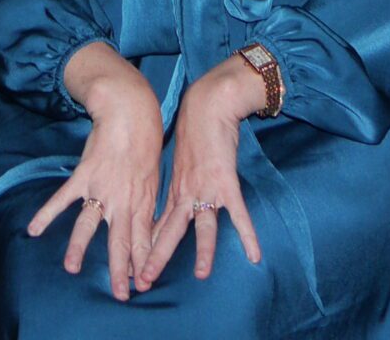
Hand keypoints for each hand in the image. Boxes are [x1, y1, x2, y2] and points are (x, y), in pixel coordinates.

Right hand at [33, 51, 163, 301]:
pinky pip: (63, 198)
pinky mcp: (84, 176)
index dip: (143, 263)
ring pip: (90, 224)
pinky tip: (33, 228)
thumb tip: (146, 234)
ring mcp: (101, 188)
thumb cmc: (146, 148)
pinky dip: (47, 213)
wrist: (130, 115)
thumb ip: (147, 208)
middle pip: (121, 241)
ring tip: (71, 268)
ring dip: (80, 247)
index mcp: (141, 202)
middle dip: (121, 270)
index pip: (143, 240)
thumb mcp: (153, 181)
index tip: (142, 285)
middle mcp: (122, 200)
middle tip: (120, 294)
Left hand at [135, 60, 263, 289]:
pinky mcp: (225, 182)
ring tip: (200, 275)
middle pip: (168, 232)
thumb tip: (177, 203)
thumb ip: (180, 185)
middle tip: (143, 282)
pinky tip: (255, 255)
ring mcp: (204, 189)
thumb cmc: (194, 132)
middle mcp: (185, 193)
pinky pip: (238, 214)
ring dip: (201, 251)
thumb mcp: (180, 163)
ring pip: (201, 226)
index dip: (145, 248)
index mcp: (173, 191)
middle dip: (155, 257)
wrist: (206, 107)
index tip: (134, 268)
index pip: (156, 226)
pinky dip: (247, 234)